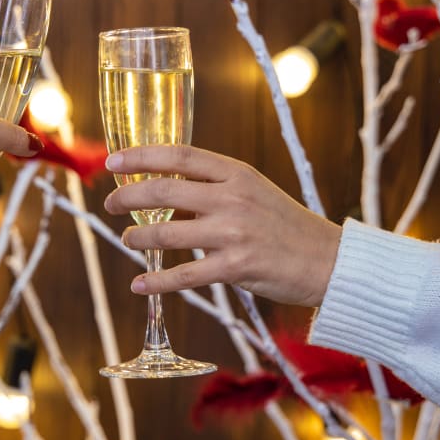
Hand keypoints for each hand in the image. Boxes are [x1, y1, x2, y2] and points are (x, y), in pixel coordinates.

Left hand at [103, 145, 340, 306]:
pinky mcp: (236, 267)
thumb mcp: (253, 192)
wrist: (329, 261)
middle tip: (110, 204)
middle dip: (128, 197)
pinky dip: (156, 281)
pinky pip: (184, 274)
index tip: (113, 161)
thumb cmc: (285, 225)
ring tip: (127, 238)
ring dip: (138, 236)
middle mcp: (232, 198)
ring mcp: (234, 233)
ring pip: (167, 232)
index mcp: (236, 173)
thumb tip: (164, 192)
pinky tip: (139, 284)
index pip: (179, 155)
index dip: (141, 156)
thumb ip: (213, 188)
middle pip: (164, 190)